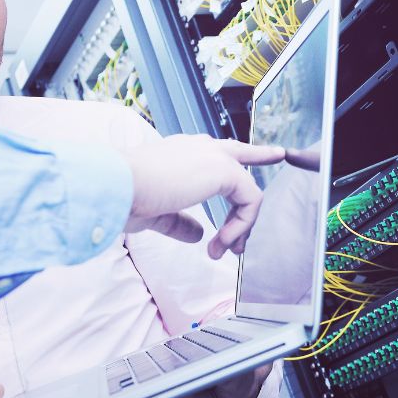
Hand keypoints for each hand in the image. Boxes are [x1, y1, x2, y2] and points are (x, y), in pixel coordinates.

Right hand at [122, 135, 284, 257]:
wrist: (119, 185)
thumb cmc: (126, 197)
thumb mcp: (156, 213)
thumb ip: (179, 222)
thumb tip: (197, 234)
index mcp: (180, 153)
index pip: (213, 153)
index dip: (235, 160)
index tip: (253, 162)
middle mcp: (199, 148)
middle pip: (241, 152)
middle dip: (260, 156)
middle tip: (278, 158)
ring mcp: (214, 156)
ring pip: (246, 188)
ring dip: (240, 224)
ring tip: (224, 249)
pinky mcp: (226, 170)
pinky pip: (250, 200)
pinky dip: (241, 226)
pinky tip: (223, 242)